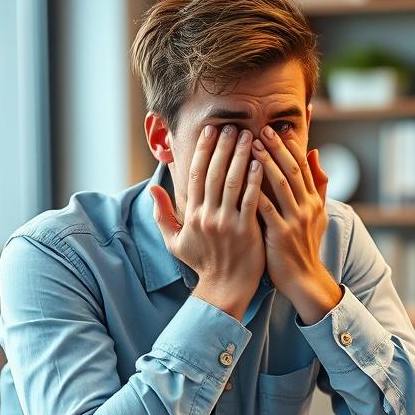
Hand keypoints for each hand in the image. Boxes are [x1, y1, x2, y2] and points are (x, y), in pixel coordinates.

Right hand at [151, 124, 264, 320]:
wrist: (223, 289)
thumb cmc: (202, 264)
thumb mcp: (175, 242)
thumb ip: (162, 215)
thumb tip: (152, 189)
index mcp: (192, 215)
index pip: (196, 175)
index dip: (203, 151)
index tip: (210, 131)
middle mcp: (207, 216)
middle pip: (214, 173)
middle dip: (223, 147)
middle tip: (232, 126)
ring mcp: (227, 223)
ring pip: (232, 182)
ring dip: (240, 156)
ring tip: (249, 136)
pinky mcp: (246, 231)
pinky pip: (250, 199)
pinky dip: (254, 179)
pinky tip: (261, 162)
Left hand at [252, 125, 342, 324]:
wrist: (304, 280)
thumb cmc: (305, 246)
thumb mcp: (318, 214)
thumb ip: (317, 185)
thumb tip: (315, 154)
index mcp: (313, 201)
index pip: (302, 166)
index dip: (291, 146)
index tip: (277, 128)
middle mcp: (306, 208)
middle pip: (292, 170)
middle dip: (277, 148)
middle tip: (261, 129)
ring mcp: (294, 221)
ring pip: (281, 185)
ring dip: (266, 162)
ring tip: (251, 145)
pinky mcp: (280, 234)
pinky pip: (266, 208)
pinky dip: (256, 191)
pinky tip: (243, 178)